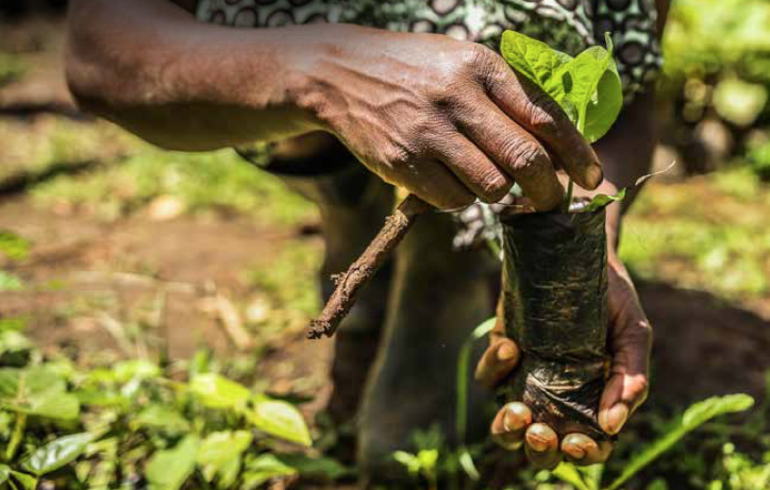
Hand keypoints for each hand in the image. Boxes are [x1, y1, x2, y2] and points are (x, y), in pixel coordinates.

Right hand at [295, 26, 602, 209]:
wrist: (341, 73)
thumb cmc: (415, 70)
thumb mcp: (462, 62)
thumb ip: (506, 94)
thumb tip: (556, 144)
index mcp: (481, 66)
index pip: (545, 116)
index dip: (578, 153)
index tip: (593, 177)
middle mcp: (457, 97)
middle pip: (526, 160)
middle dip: (548, 190)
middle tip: (551, 200)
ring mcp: (428, 132)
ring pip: (492, 187)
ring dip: (498, 192)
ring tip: (483, 177)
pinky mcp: (403, 163)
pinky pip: (454, 200)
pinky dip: (461, 198)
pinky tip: (448, 178)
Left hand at [475, 255, 651, 467]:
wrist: (580, 254)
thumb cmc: (612, 299)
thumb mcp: (632, 334)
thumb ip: (631, 377)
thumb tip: (612, 425)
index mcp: (592, 402)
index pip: (588, 446)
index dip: (584, 455)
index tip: (578, 442)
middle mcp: (555, 398)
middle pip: (539, 446)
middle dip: (539, 449)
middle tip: (542, 431)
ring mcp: (525, 378)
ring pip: (504, 424)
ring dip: (506, 428)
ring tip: (519, 411)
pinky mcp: (502, 353)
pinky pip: (488, 375)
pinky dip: (495, 368)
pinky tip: (512, 347)